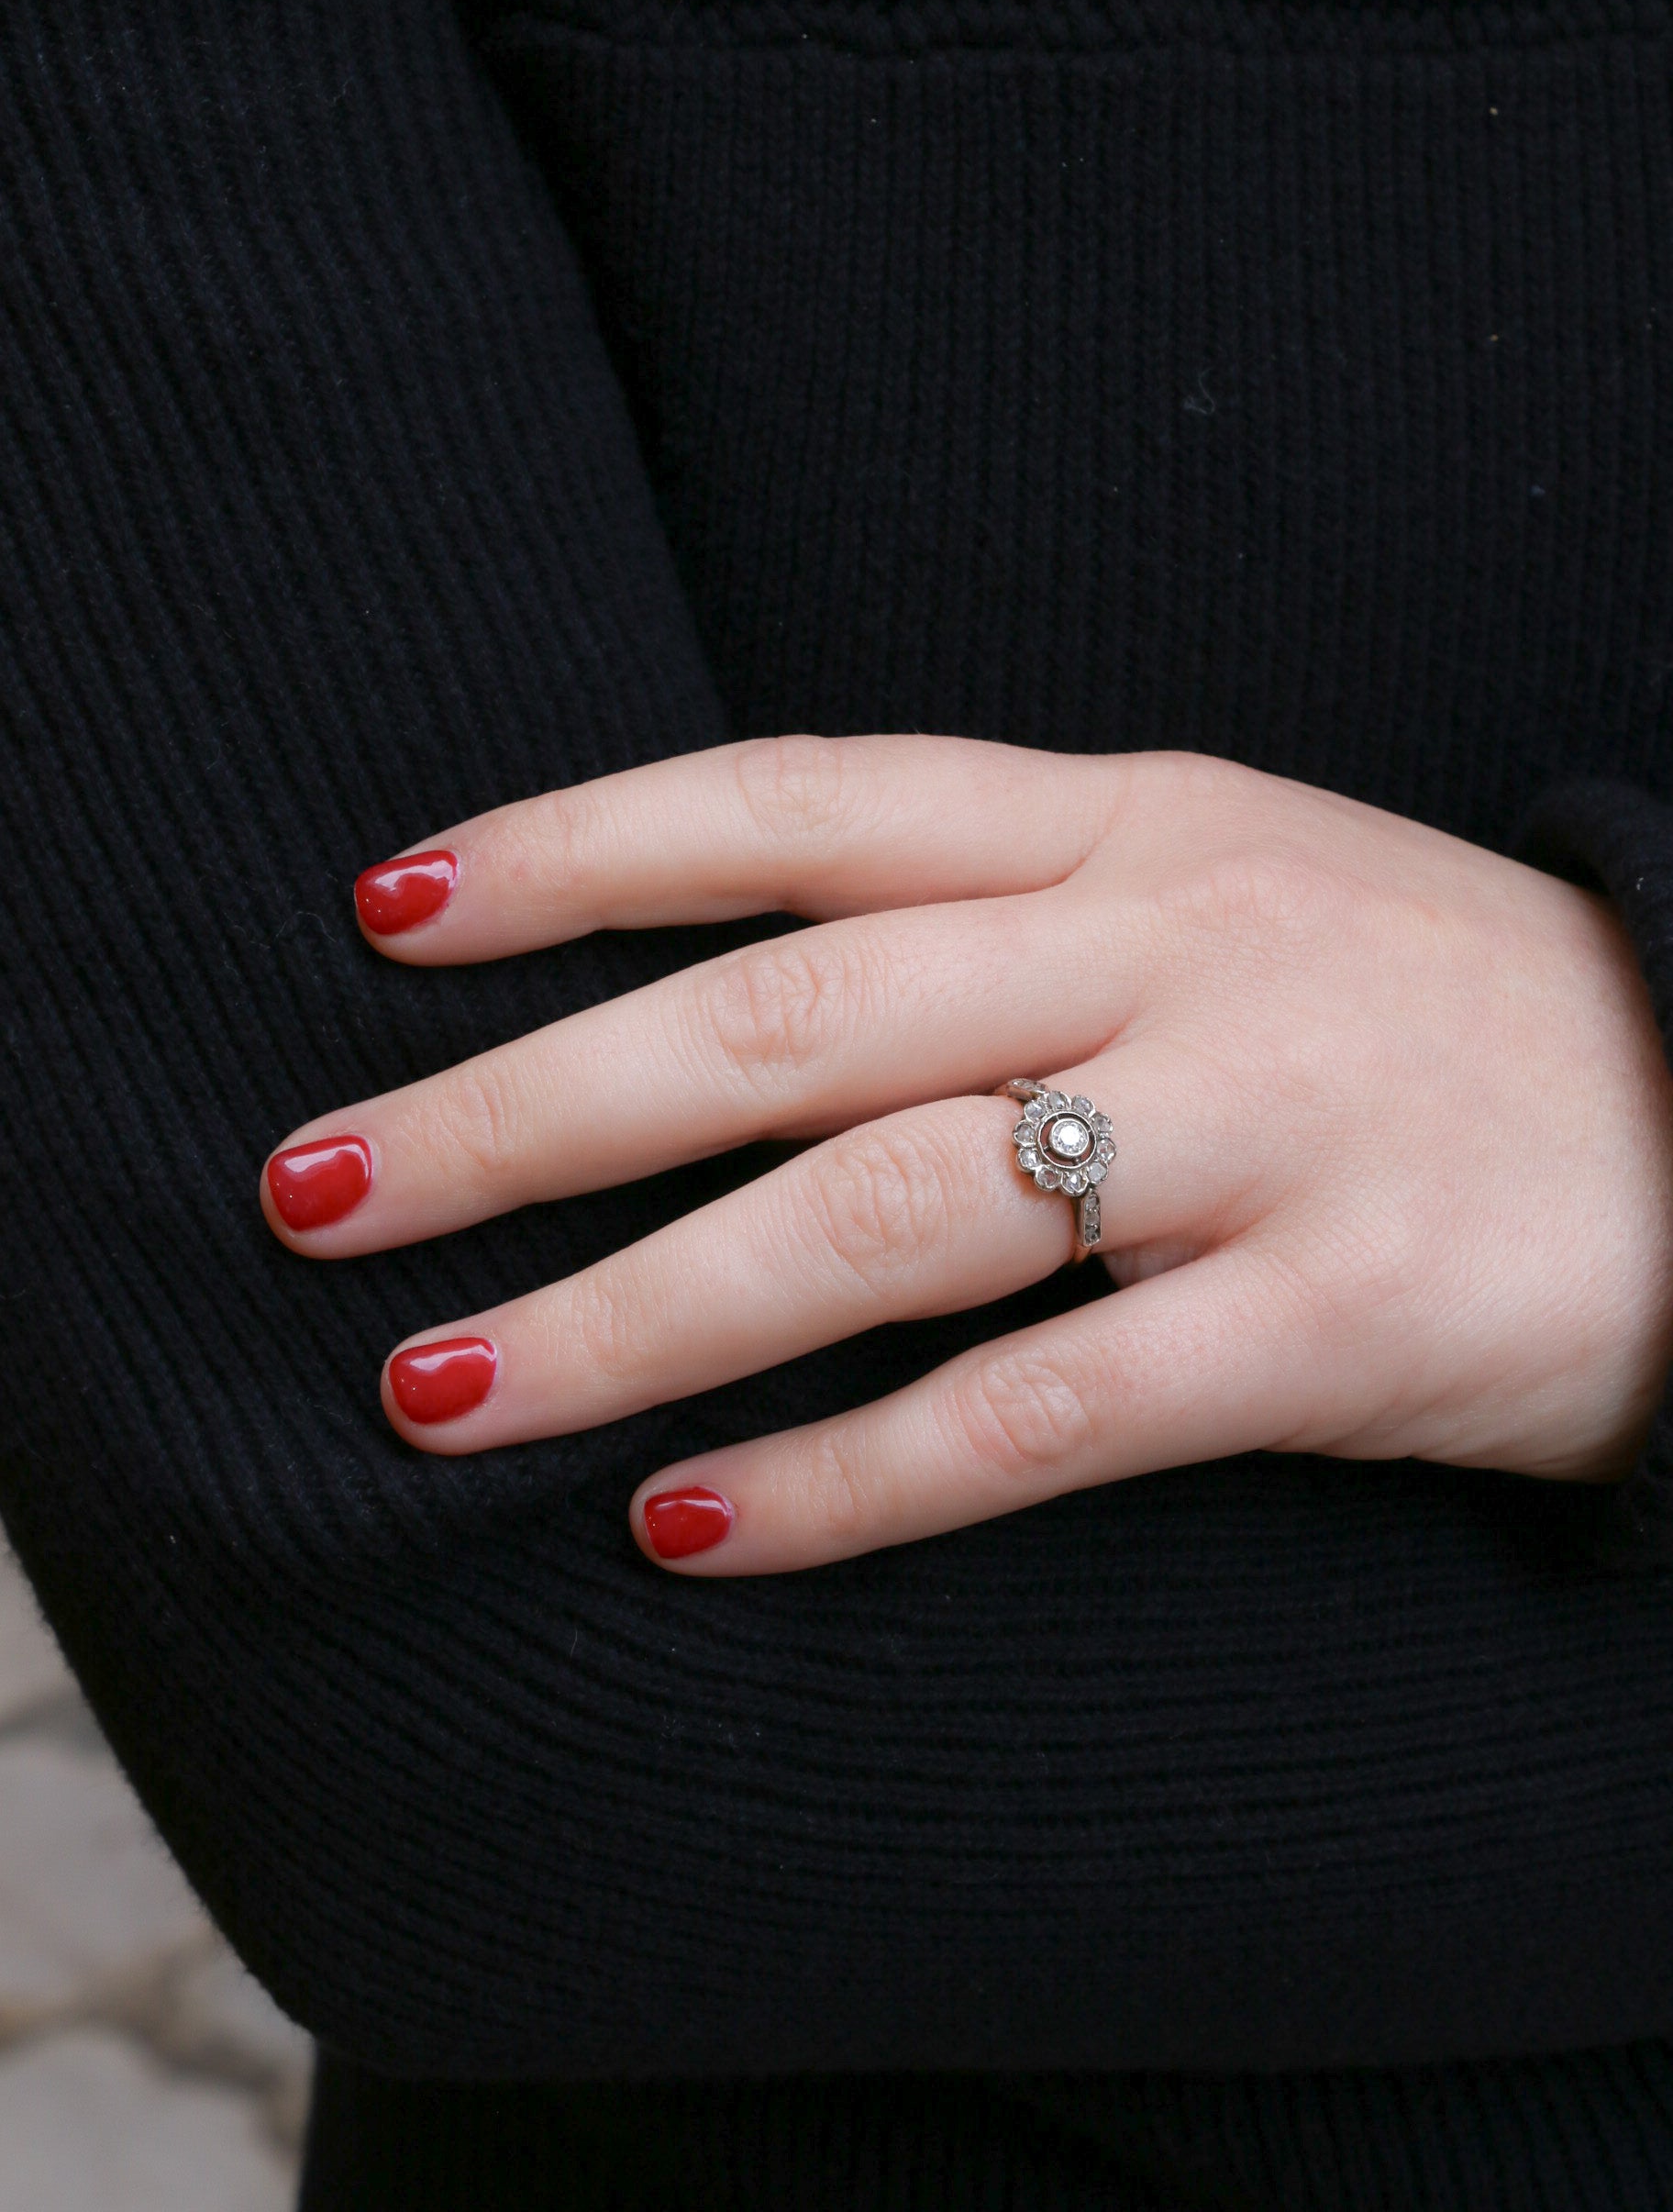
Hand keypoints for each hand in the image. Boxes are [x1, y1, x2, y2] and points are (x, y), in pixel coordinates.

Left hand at [262, 740, 1672, 1573]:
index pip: (800, 801)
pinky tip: (691, 1528)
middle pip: (783, 1013)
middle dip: (524, 1108)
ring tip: (440, 1390)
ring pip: (881, 1213)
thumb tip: (727, 995)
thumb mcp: (1218, 893)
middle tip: (319, 1195)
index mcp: (1125, 825)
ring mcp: (1261, 1127)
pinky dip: (849, 1480)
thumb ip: (997, 921)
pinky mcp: (1337, 1319)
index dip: (578, 847)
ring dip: (633, 1312)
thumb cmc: (1422, 1015)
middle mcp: (1168, 949)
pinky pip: (1042, 1410)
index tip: (386, 912)